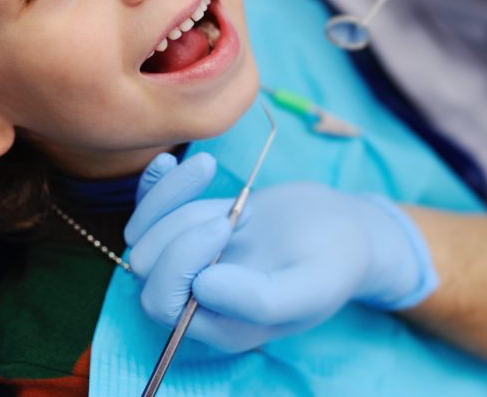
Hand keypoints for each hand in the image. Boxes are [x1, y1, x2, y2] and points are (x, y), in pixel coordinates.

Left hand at [126, 154, 437, 352]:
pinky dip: (154, 183)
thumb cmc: (334, 263)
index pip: (163, 302)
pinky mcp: (188, 227)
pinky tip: (171, 160)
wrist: (343, 230)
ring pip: (144, 232)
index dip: (180, 262)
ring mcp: (188, 261)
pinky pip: (149, 208)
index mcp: (219, 326)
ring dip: (178, 201)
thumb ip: (261, 300)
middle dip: (183, 228)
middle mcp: (195, 299)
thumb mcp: (312, 286)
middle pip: (146, 264)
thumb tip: (201, 288)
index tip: (225, 224)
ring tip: (235, 193)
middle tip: (240, 211)